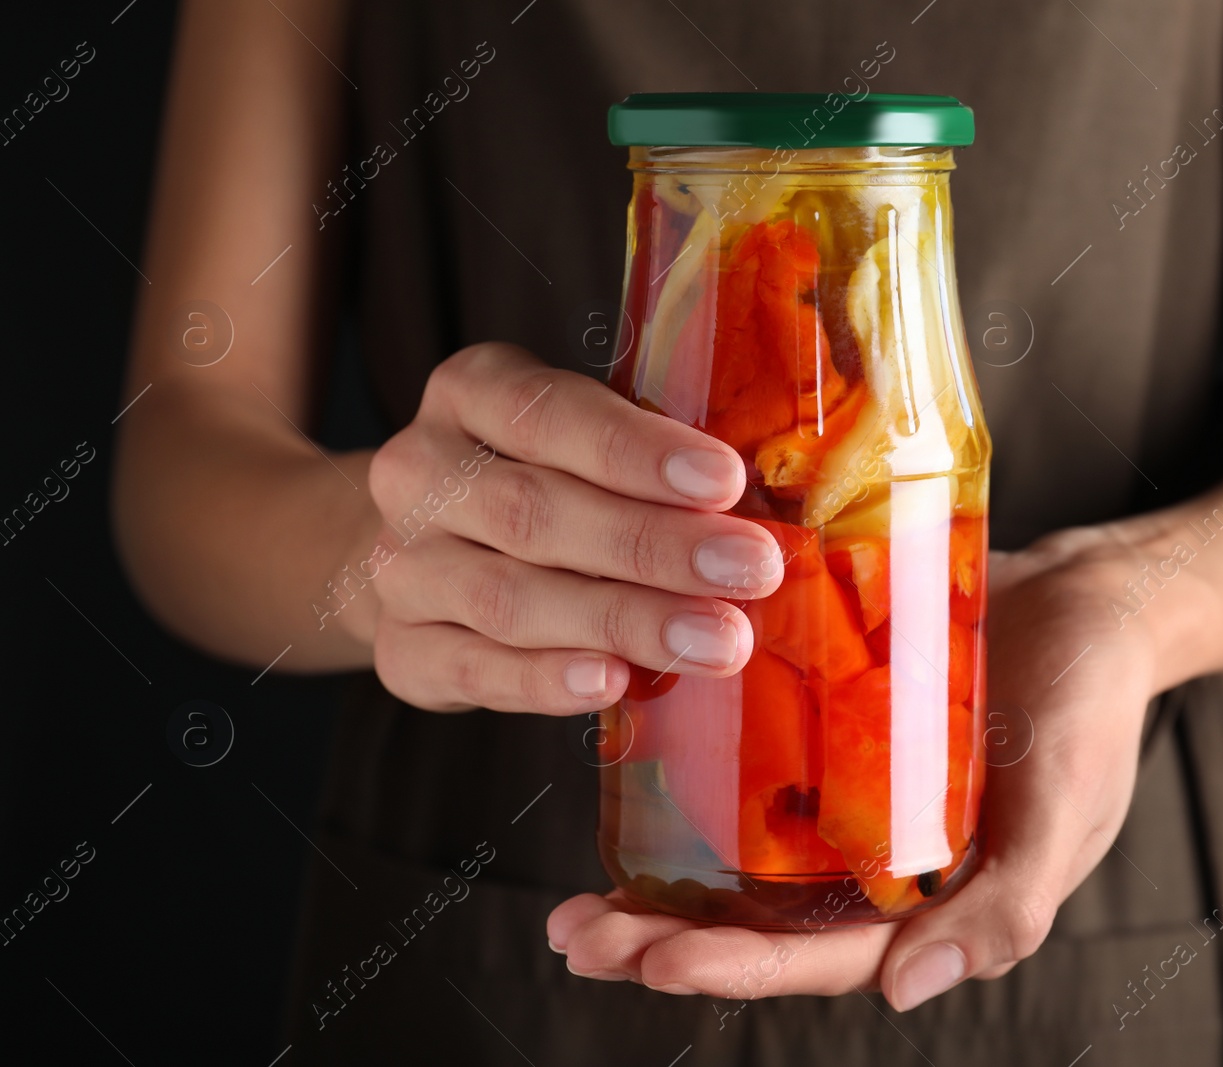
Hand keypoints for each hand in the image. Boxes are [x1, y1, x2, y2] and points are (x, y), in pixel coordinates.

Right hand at [351, 342, 785, 713]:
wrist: (425, 548)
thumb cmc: (545, 481)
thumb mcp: (583, 441)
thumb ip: (649, 459)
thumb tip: (767, 506)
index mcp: (471, 392)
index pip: (548, 414)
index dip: (637, 451)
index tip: (725, 481)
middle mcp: (419, 471)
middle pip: (534, 513)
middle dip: (654, 545)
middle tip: (750, 572)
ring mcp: (399, 563)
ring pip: (509, 598)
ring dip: (623, 620)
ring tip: (716, 640)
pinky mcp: (399, 647)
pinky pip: (472, 669)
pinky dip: (544, 681)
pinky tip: (612, 683)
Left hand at [547, 532, 1159, 1009]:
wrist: (1095, 600)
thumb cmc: (1095, 711)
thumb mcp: (1066, 815)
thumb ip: (1002, 911)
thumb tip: (905, 993)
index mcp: (926, 900)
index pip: (816, 956)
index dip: (733, 966)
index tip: (651, 961)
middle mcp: (872, 857)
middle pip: (756, 919)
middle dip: (665, 939)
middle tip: (577, 934)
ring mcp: (845, 791)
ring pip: (739, 855)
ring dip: (661, 878)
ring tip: (580, 894)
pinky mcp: (828, 721)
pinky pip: (754, 762)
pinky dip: (694, 783)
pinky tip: (628, 778)